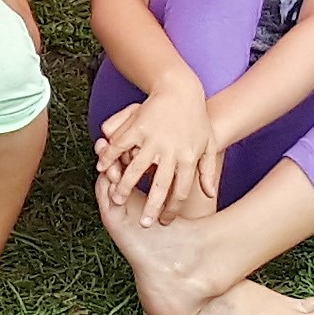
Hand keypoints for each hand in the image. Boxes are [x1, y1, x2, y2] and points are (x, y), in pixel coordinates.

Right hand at [98, 87, 215, 220]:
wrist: (180, 89)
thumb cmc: (196, 118)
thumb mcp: (207, 143)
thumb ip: (207, 171)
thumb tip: (210, 195)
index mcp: (188, 158)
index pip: (180, 191)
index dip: (171, 209)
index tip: (164, 221)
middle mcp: (170, 151)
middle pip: (159, 185)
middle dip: (151, 207)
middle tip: (144, 225)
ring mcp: (152, 138)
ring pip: (136, 168)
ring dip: (125, 186)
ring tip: (117, 200)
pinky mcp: (137, 126)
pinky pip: (121, 146)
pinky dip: (110, 158)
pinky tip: (103, 169)